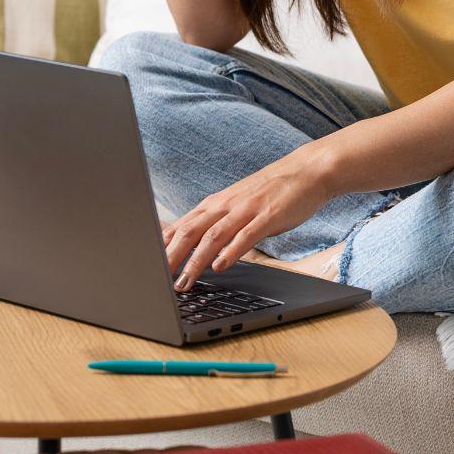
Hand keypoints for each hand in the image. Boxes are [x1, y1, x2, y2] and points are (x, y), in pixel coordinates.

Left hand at [163, 145, 335, 289]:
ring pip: (213, 236)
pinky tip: (220, 267)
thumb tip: (190, 245)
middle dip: (171, 257)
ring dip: (196, 261)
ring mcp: (245, 210)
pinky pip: (245, 236)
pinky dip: (231, 252)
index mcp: (215, 204)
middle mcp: (225, 206)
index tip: (147, 266)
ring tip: (184, 281)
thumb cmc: (270, 191)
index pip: (181, 226)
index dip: (162, 247)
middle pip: (190, 232)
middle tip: (158, 279)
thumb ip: (215, 224)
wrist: (306, 172)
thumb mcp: (236, 206)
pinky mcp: (267, 217)